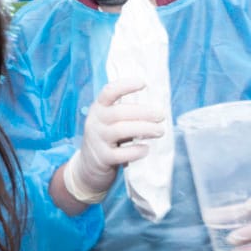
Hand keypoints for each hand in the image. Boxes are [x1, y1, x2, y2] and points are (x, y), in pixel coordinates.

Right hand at [70, 79, 164, 198]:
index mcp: (99, 108)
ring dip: (144, 129)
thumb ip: (127, 114)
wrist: (88, 167)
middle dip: (144, 113)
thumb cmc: (108, 139)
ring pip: (120, 130)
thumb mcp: (110, 122)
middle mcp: (95, 121)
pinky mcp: (102, 158)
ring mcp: (97, 140)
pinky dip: (135, 150)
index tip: (143, 83)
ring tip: (160, 131)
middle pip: (119, 112)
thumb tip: (157, 109)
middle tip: (161, 116)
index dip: (125, 85)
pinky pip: (120, 154)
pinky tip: (146, 149)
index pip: (109, 92)